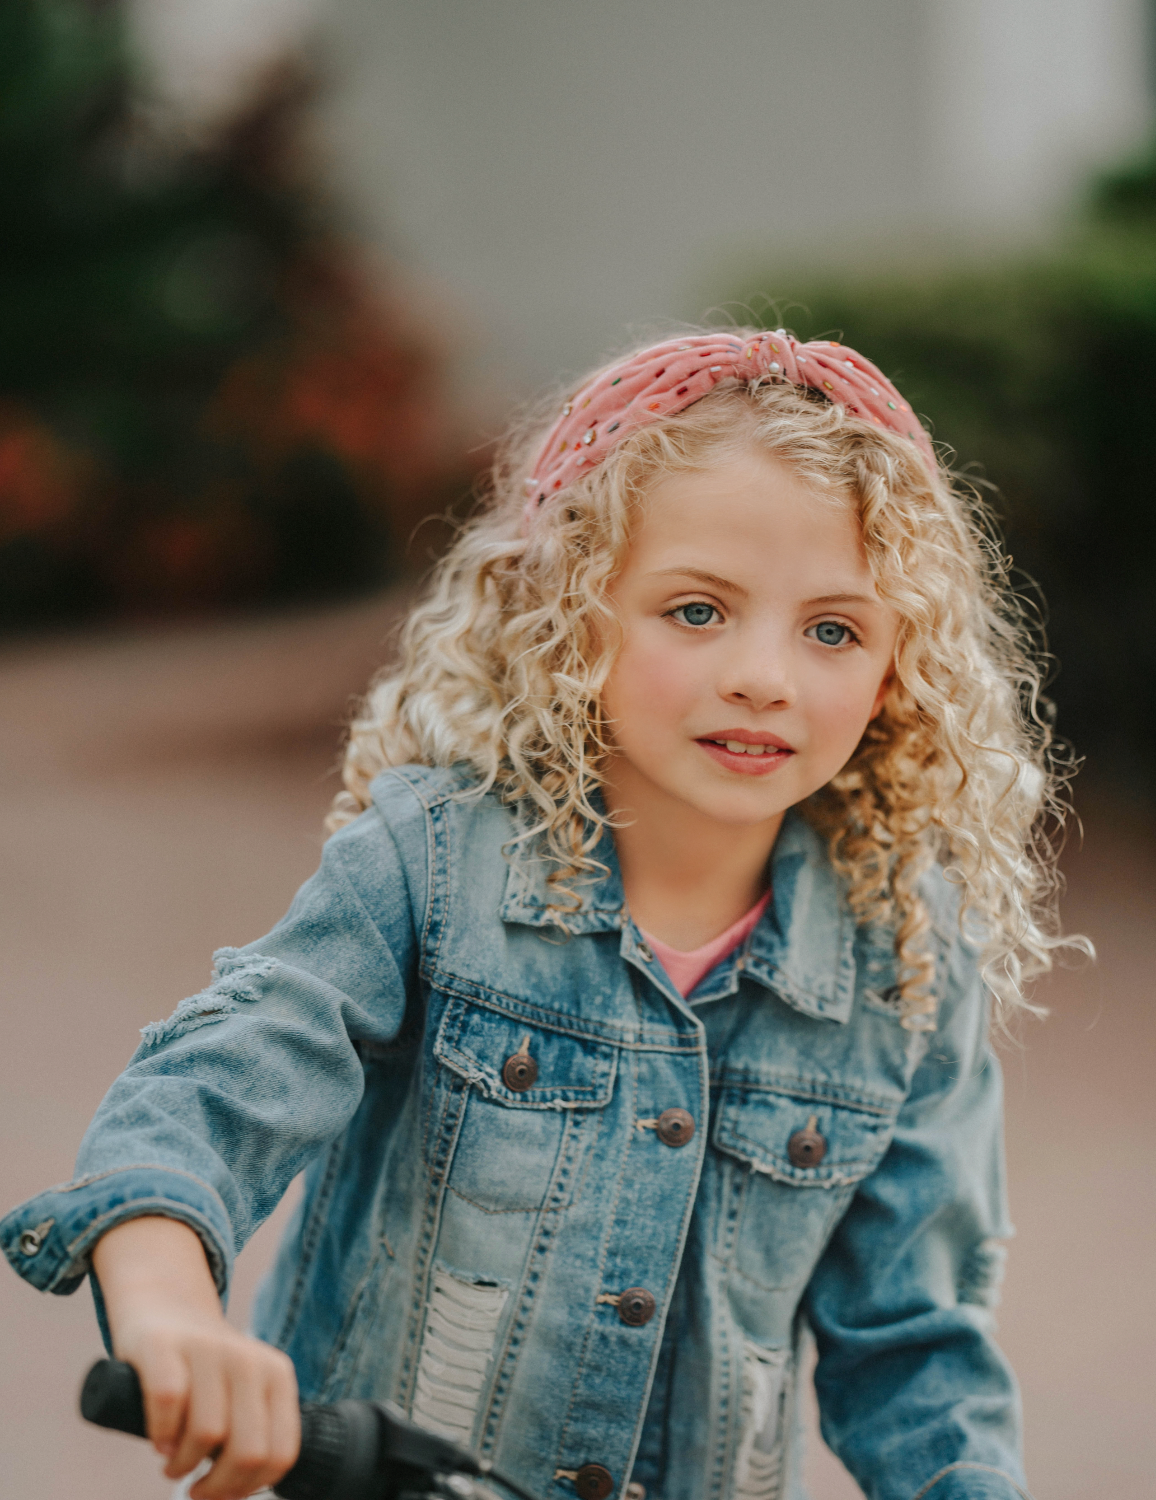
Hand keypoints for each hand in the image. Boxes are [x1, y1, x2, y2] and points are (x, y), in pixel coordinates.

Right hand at [91, 1216, 299, 1499]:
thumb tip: (239, 1494)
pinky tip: (160, 1442)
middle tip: (197, 1488)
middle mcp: (249, 1359)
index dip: (251, 1487)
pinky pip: (168, 1403)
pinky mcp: (165, 1346)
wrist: (166, 1309)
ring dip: (183, 1466)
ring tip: (174, 1463)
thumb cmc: (205, 1373)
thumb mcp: (244, 1395)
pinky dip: (160, 1435)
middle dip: (219, 1487)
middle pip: (248, 1450)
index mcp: (278, 1375)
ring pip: (208, 1433)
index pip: (281, 1452)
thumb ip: (252, 1434)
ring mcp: (207, 1349)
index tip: (226, 1494)